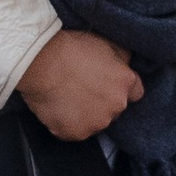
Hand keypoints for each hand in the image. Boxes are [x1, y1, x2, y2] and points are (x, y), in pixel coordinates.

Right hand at [19, 26, 143, 139]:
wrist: (41, 63)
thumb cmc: (70, 49)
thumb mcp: (104, 42)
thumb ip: (121, 56)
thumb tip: (126, 62)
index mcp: (125, 83)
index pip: (135, 92)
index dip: (120, 87)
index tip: (108, 83)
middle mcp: (116, 106)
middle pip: (114, 109)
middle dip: (102, 101)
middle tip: (82, 88)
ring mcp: (96, 123)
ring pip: (94, 122)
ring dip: (85, 114)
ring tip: (67, 97)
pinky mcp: (76, 134)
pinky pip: (73, 131)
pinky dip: (67, 123)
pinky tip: (58, 107)